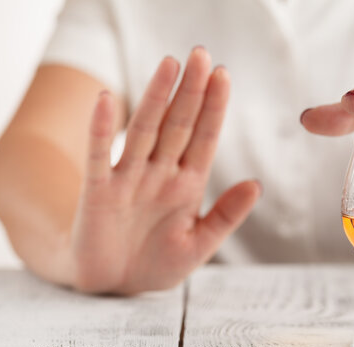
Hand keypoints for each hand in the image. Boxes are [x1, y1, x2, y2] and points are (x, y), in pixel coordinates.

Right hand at [69, 48, 259, 293]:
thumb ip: (226, 216)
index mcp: (187, 185)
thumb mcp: (200, 244)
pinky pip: (99, 156)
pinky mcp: (98, 192)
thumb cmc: (158, 263)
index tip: (224, 76)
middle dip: (191, 92)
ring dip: (156, 98)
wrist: (115, 285)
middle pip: (178, 125)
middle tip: (201, 54)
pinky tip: (107, 100)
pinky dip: (101, 129)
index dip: (214, 108)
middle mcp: (160, 174)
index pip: (204, 138)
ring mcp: (129, 180)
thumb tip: (256, 184)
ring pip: (145, 131)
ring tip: (169, 65)